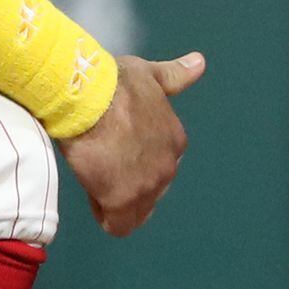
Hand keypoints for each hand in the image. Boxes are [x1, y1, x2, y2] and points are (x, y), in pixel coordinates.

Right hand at [59, 51, 203, 236]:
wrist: (89, 98)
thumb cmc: (115, 84)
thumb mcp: (150, 75)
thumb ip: (174, 75)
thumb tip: (199, 63)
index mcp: (175, 139)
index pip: (158, 163)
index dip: (135, 159)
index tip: (115, 147)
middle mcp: (168, 166)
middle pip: (150, 189)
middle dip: (129, 182)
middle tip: (103, 162)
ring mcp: (148, 186)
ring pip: (136, 210)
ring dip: (117, 200)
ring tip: (95, 178)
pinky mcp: (123, 200)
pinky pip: (119, 225)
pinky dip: (106, 216)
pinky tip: (93, 195)